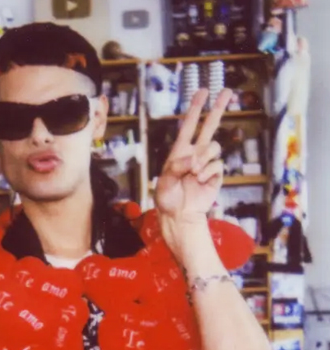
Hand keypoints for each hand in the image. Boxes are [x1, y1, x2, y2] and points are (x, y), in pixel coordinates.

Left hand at [155, 88, 232, 255]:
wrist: (180, 215)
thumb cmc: (168, 198)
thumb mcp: (165, 181)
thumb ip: (177, 166)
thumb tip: (194, 158)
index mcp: (180, 152)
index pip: (189, 125)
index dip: (195, 108)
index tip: (202, 91)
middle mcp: (194, 154)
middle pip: (209, 126)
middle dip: (218, 108)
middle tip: (227, 91)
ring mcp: (206, 163)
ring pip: (214, 146)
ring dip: (205, 157)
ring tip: (194, 172)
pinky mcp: (216, 174)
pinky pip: (218, 164)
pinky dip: (209, 172)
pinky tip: (200, 181)